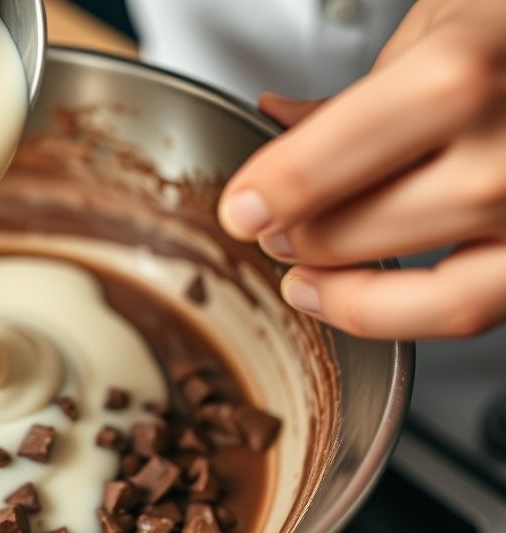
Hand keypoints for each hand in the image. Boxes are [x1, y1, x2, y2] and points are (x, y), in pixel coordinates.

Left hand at [218, 0, 505, 339]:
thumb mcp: (436, 26)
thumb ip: (356, 93)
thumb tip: (279, 120)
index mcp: (457, 77)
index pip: (325, 161)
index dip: (271, 192)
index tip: (240, 208)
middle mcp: (505, 153)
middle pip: (358, 228)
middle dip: (297, 237)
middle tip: (268, 227)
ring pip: (421, 292)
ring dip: (341, 292)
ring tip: (301, 277)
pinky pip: (468, 311)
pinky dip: (397, 316)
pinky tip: (351, 298)